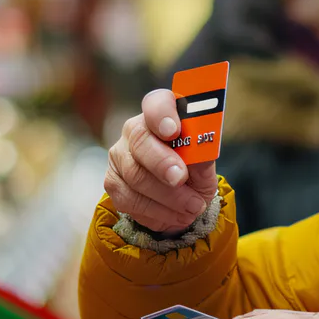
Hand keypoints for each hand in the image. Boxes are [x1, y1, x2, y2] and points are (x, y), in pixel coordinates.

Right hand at [104, 89, 218, 234]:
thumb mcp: (206, 163)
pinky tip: (176, 215)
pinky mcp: (112, 182)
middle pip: (140, 140)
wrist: (182, 197)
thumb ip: (203, 155)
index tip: (173, 131)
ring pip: (135, 175)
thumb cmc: (194, 170)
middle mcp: (134, 130)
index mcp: (161, 115)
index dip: (162, 115)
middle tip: (180, 178)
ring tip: (193, 206)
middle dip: (161, 162)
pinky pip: (130, 200)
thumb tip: (201, 151)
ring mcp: (119, 156)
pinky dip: (157, 212)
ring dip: (168, 197)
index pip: (156, 104)